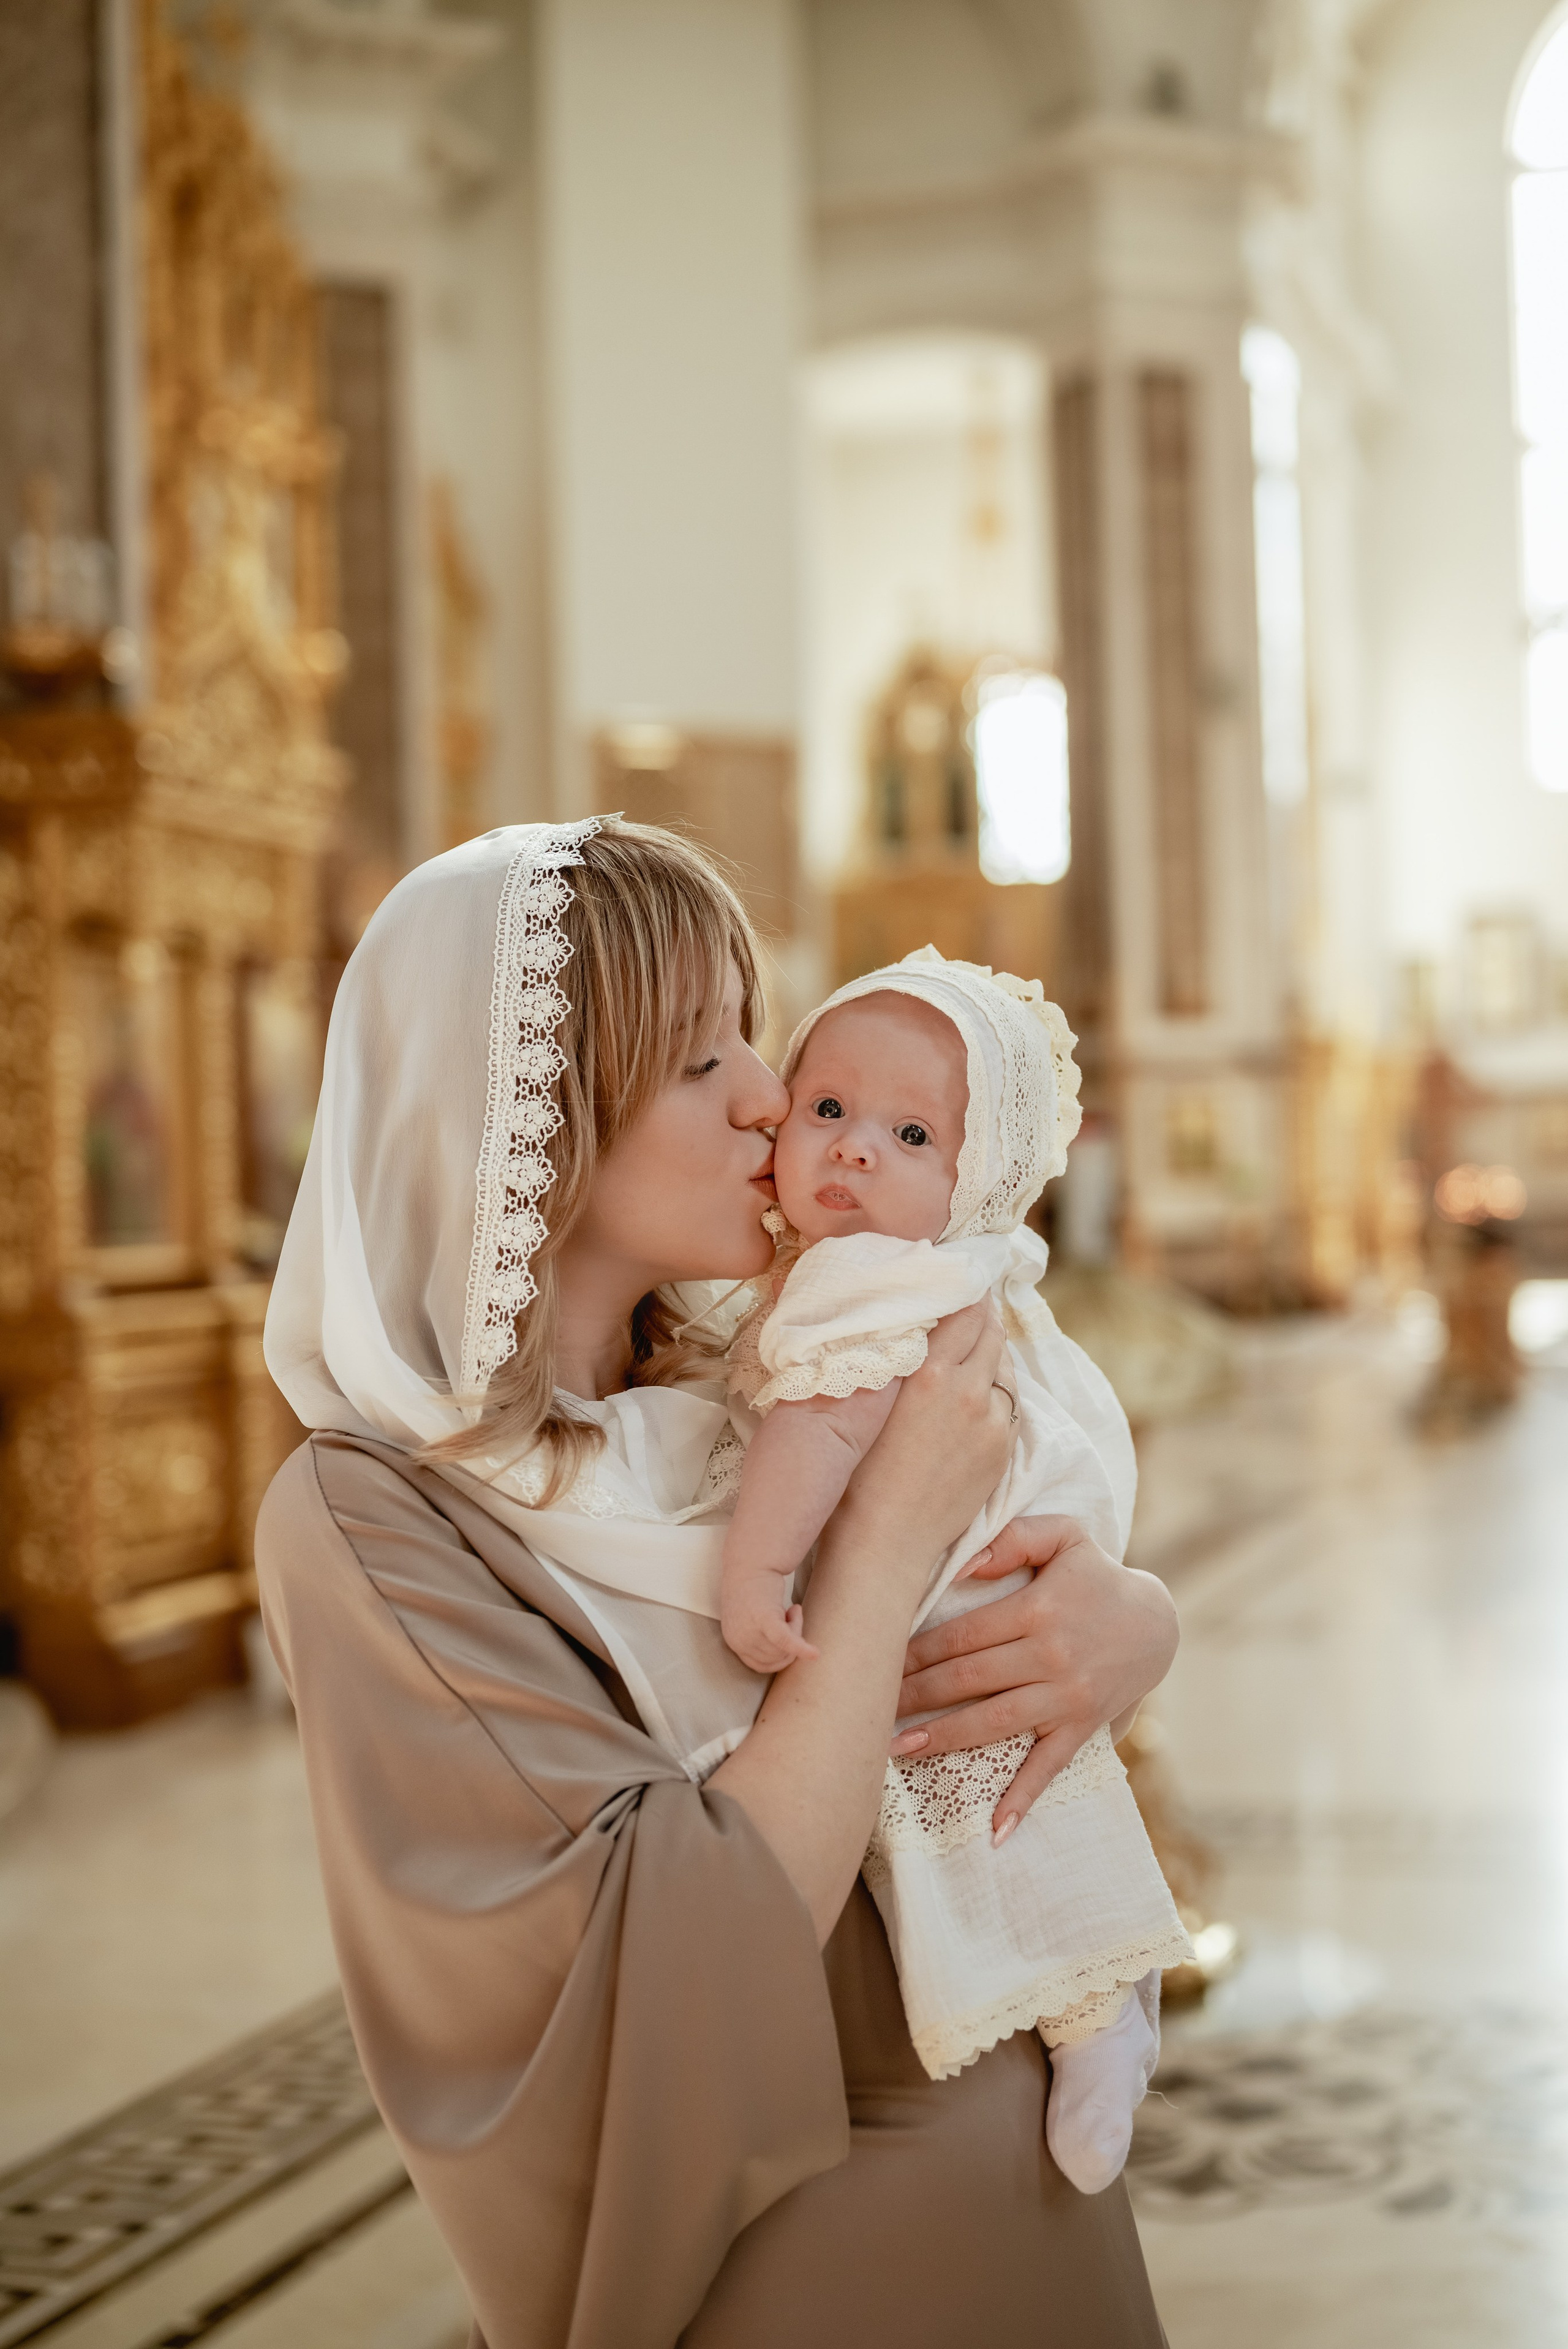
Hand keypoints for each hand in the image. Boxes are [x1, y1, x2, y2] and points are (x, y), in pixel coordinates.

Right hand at [830, 1301, 1012, 1587]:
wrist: (886, 1540)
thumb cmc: (857, 1473)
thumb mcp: (869, 1402)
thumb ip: (896, 1358)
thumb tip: (909, 1322)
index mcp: (930, 1373)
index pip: (964, 1310)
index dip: (963, 1290)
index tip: (958, 1278)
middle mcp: (969, 1391)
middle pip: (991, 1330)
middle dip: (980, 1315)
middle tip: (966, 1302)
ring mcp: (992, 1422)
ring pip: (1004, 1366)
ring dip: (990, 1352)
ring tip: (969, 1347)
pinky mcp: (1003, 1449)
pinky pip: (1009, 1403)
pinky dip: (996, 1389)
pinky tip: (976, 1393)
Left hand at [890, 1516, 1178, 1838]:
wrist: (1158, 1623)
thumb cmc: (1097, 1575)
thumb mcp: (1064, 1536)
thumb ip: (1012, 1540)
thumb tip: (960, 1563)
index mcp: (1036, 1610)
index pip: (961, 1635)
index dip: (916, 1651)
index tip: (877, 1660)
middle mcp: (1050, 1655)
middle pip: (968, 1679)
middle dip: (915, 1695)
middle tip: (869, 1709)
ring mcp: (1067, 1696)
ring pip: (995, 1722)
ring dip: (945, 1738)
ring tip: (899, 1750)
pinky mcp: (1082, 1726)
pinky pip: (1049, 1766)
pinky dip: (1023, 1798)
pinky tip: (995, 1829)